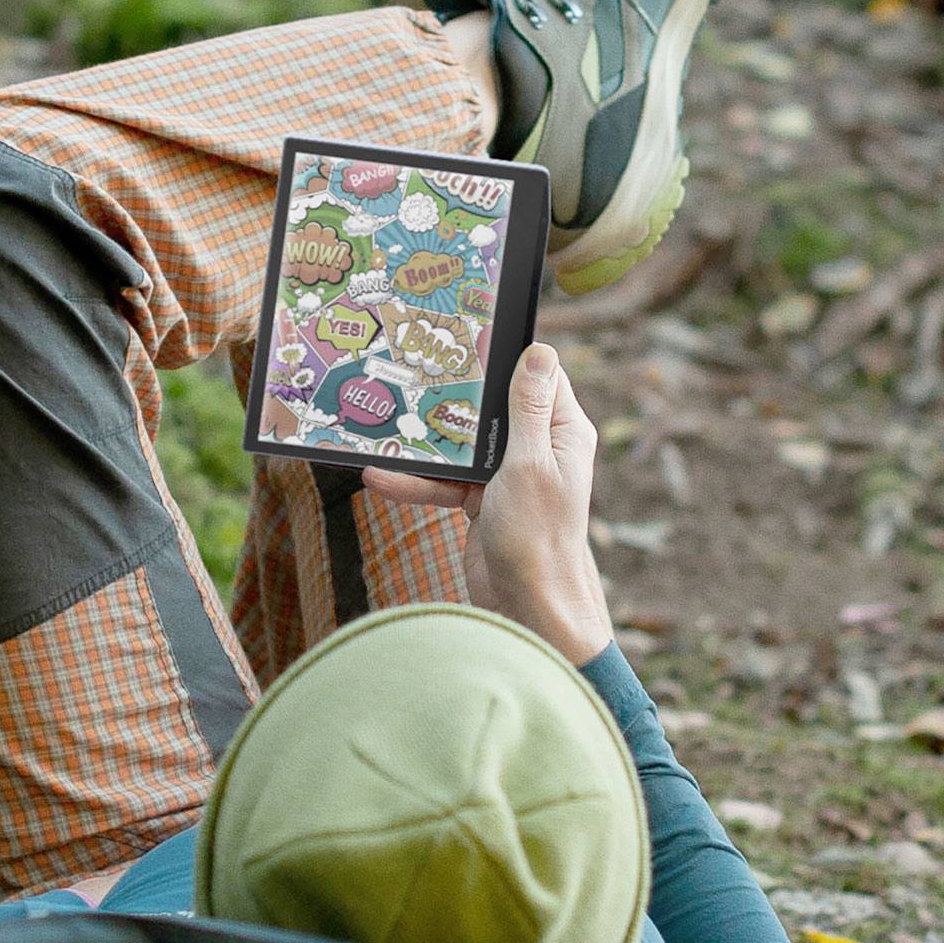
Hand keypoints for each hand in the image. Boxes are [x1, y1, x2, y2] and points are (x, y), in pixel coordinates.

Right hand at [363, 342, 613, 665]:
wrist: (526, 608)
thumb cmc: (537, 536)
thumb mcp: (528, 463)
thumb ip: (528, 409)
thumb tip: (539, 351)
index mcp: (562, 430)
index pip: (536, 375)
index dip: (503, 353)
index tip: (464, 334)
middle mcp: (538, 447)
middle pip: (491, 406)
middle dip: (451, 396)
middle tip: (411, 370)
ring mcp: (509, 474)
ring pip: (462, 444)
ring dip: (425, 443)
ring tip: (383, 425)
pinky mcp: (482, 500)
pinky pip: (447, 480)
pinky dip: (419, 482)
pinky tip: (381, 478)